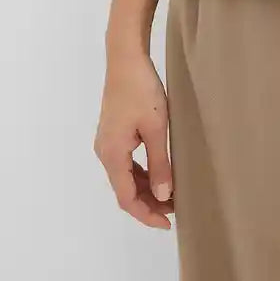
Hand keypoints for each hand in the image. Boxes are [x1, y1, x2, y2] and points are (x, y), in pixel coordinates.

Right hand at [94, 51, 174, 229]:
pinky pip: (126, 162)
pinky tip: (158, 172)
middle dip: (148, 203)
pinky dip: (141, 172)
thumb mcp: (156, 128)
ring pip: (125, 176)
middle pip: (124, 189)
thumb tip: (164, 196)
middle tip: (175, 209)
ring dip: (146, 188)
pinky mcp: (113, 132)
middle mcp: (104, 152)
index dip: (147, 214)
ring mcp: (107, 142)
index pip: (127, 198)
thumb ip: (160, 163)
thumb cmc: (141, 90)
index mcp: (112, 155)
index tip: (168, 223)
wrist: (125, 58)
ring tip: (170, 194)